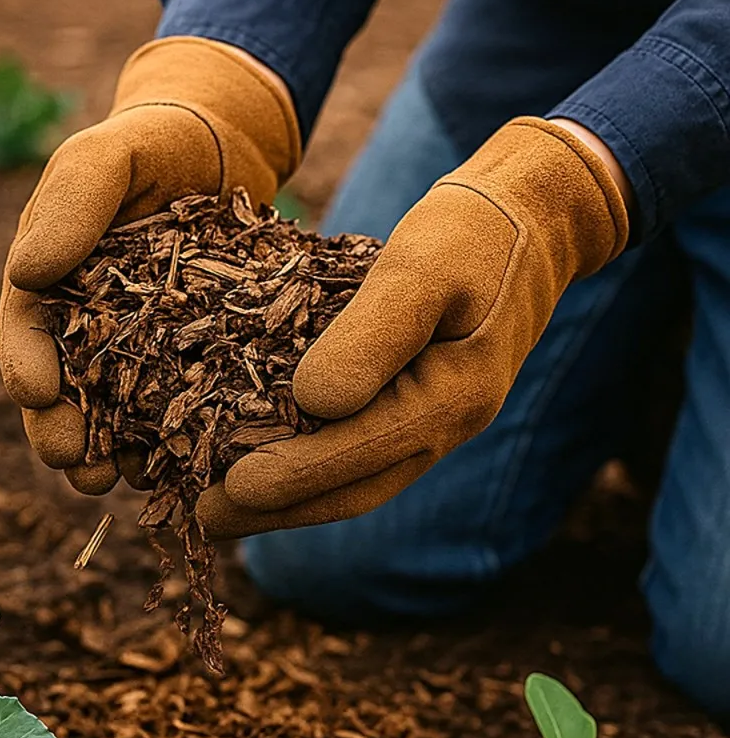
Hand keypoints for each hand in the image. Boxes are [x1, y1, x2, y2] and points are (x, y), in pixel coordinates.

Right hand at [0, 37, 298, 492]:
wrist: (227, 148)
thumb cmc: (153, 144)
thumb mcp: (106, 155)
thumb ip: (70, 202)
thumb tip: (25, 272)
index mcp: (49, 286)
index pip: (25, 335)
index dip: (26, 367)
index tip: (35, 392)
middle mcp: (84, 330)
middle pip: (63, 393)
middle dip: (61, 432)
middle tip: (71, 462)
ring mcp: (137, 354)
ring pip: (114, 417)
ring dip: (107, 454)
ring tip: (112, 482)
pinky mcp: (190, 366)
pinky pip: (175, 413)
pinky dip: (170, 444)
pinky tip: (178, 470)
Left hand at [197, 116, 630, 536]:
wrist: (533, 219)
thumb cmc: (473, 231)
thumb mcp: (420, 264)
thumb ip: (373, 334)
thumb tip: (312, 402)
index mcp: (452, 398)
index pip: (359, 453)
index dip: (291, 477)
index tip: (229, 491)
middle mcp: (445, 426)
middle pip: (353, 489)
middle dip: (276, 510)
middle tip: (203, 518)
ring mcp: (435, 422)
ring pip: (355, 478)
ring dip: (289, 497)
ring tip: (219, 504)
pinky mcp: (418, 405)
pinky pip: (359, 449)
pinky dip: (308, 462)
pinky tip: (261, 456)